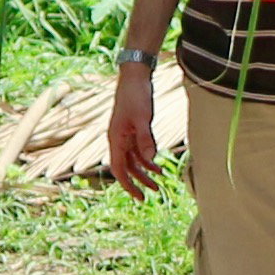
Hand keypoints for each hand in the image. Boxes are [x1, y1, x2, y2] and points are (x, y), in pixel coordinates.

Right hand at [103, 59, 161, 193]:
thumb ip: (146, 139)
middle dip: (138, 182)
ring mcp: (125, 135)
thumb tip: (150, 160)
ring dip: (144, 172)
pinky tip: (158, 166)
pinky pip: (138, 150)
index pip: (119, 169)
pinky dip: (148, 159)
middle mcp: (118, 140)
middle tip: (151, 194)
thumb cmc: (136, 95)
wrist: (135, 77)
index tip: (139, 197)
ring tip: (158, 183)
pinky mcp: (134, 130)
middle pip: (126, 168)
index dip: (128, 185)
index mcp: (115, 139)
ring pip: (133, 160)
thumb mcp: (143, 118)